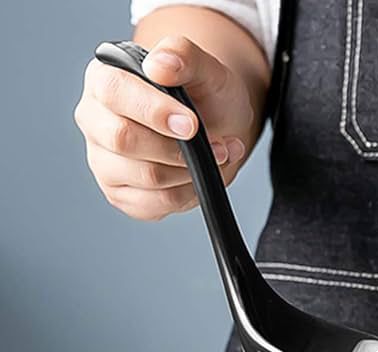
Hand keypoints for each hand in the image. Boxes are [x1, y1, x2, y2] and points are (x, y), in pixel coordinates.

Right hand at [75, 36, 254, 220]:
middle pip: (124, 141)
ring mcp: (103, 161)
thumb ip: (183, 55)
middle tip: (217, 146)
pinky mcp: (121, 195)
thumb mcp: (206, 69)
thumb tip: (159, 67)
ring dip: (191, 173)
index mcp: (104, 80)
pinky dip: (187, 195)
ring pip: (145, 178)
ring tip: (218, 157)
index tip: (191, 124)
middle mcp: (95, 121)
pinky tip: (199, 177)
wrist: (217, 128)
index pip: (115, 93)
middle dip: (178, 149)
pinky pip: (155, 205)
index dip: (155, 112)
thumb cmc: (204, 97)